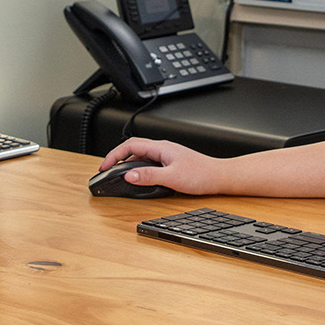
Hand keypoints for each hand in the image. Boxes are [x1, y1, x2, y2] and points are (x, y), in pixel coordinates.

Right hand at [98, 137, 227, 195]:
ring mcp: (166, 155)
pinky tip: (138, 178)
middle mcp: (162, 149)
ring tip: (118, 175)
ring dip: (127, 164)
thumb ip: (149, 176)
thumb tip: (129, 175)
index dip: (114, 155)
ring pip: (140, 156)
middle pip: (133, 149)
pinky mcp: (170, 163)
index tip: (104, 166)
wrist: (220, 177)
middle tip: (106, 171)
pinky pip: (148, 163)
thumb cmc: (202, 174)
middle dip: (117, 158)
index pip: (130, 145)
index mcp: (161, 147)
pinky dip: (138, 169)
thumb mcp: (172, 177)